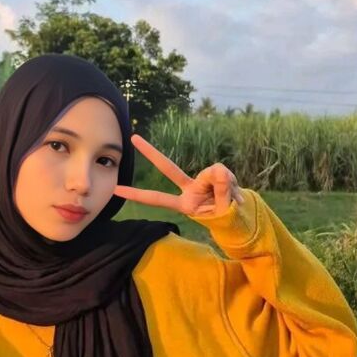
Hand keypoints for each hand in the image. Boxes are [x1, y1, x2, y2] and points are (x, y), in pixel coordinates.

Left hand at [114, 134, 244, 216]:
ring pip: (211, 173)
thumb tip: (218, 169)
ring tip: (233, 199)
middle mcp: (189, 190)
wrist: (240, 219)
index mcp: (185, 204)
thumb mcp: (225, 211)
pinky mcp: (214, 175)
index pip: (157, 198)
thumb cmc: (228, 219)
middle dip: (151, 153)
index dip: (137, 194)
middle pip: (168, 168)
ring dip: (226, 186)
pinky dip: (232, 183)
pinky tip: (237, 195)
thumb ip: (222, 190)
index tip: (116, 189)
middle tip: (132, 138)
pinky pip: (222, 173)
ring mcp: (201, 182)